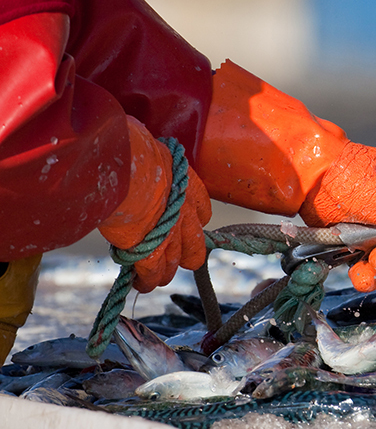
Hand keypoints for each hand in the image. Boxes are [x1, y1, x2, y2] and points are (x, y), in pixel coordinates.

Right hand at [98, 117, 211, 291]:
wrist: (120, 163)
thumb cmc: (125, 145)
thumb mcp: (144, 145)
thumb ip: (143, 157)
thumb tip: (126, 145)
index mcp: (187, 182)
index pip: (202, 209)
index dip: (193, 220)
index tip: (185, 224)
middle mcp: (185, 211)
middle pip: (195, 242)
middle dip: (186, 252)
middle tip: (174, 258)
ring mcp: (170, 232)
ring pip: (174, 261)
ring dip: (164, 271)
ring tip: (155, 278)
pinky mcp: (150, 249)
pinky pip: (152, 271)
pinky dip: (147, 280)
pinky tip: (141, 284)